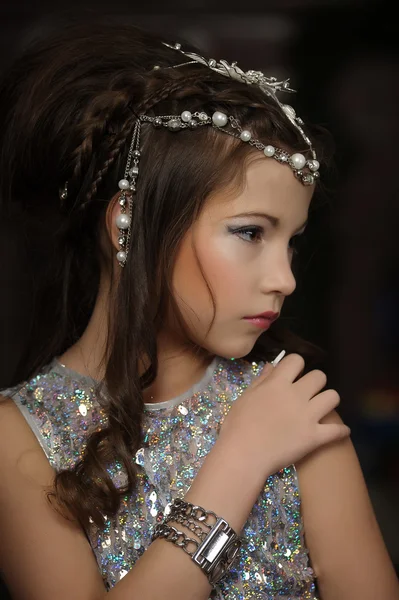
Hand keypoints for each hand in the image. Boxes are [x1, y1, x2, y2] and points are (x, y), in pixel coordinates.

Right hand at [218, 353, 349, 478]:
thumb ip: (261, 381)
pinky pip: (337, 430)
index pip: (296, 360)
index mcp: (277, 384)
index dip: (295, 365)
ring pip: (333, 397)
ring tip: (322, 408)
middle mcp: (296, 395)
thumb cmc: (237, 426)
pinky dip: (341, 431)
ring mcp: (308, 416)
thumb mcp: (245, 398)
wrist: (243, 456)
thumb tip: (271, 366)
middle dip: (315, 382)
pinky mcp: (315, 437)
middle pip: (319, 376)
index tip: (292, 374)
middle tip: (308, 392)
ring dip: (328, 400)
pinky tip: (340, 431)